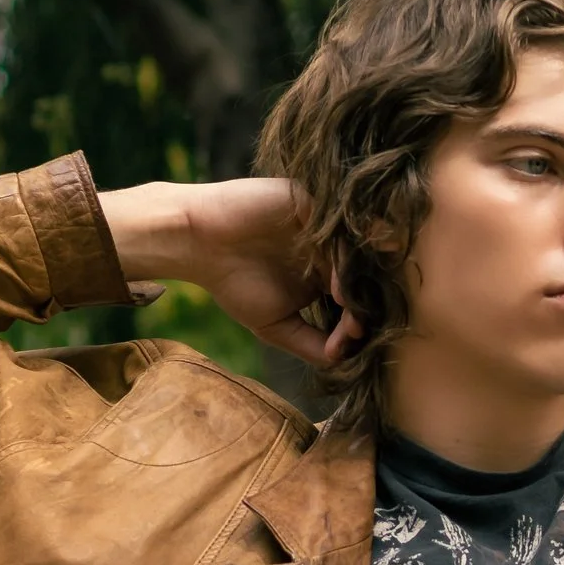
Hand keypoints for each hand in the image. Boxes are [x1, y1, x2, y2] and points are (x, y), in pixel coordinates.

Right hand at [170, 178, 366, 367]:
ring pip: (356, 253)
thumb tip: (342, 361)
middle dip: (365, 302)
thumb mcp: (276, 326)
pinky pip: (337, 229)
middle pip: (364, 274)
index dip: (360, 319)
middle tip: (359, 328)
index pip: (357, 296)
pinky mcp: (312, 203)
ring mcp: (324, 226)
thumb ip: (310, 343)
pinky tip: (337, 284)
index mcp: (326, 275)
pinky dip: (342, 257)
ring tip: (348, 309)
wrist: (197, 243)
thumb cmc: (233, 283)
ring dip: (356, 284)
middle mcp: (330, 249)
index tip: (353, 341)